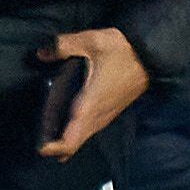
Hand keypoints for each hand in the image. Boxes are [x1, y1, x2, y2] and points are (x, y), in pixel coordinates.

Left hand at [37, 28, 149, 159]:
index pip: (70, 141)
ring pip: (82, 138)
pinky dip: (76, 132)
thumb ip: (64, 46)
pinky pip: (89, 130)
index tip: (39, 145)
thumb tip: (41, 53)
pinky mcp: (110, 112)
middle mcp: (97, 117)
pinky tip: (65, 122)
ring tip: (47, 132)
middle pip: (74, 145)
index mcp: (89, 106)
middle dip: (55, 147)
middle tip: (38, 138)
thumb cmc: (123, 51)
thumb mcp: (91, 41)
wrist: (152, 55)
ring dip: (66, 140)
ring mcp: (105, 117)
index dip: (53, 148)